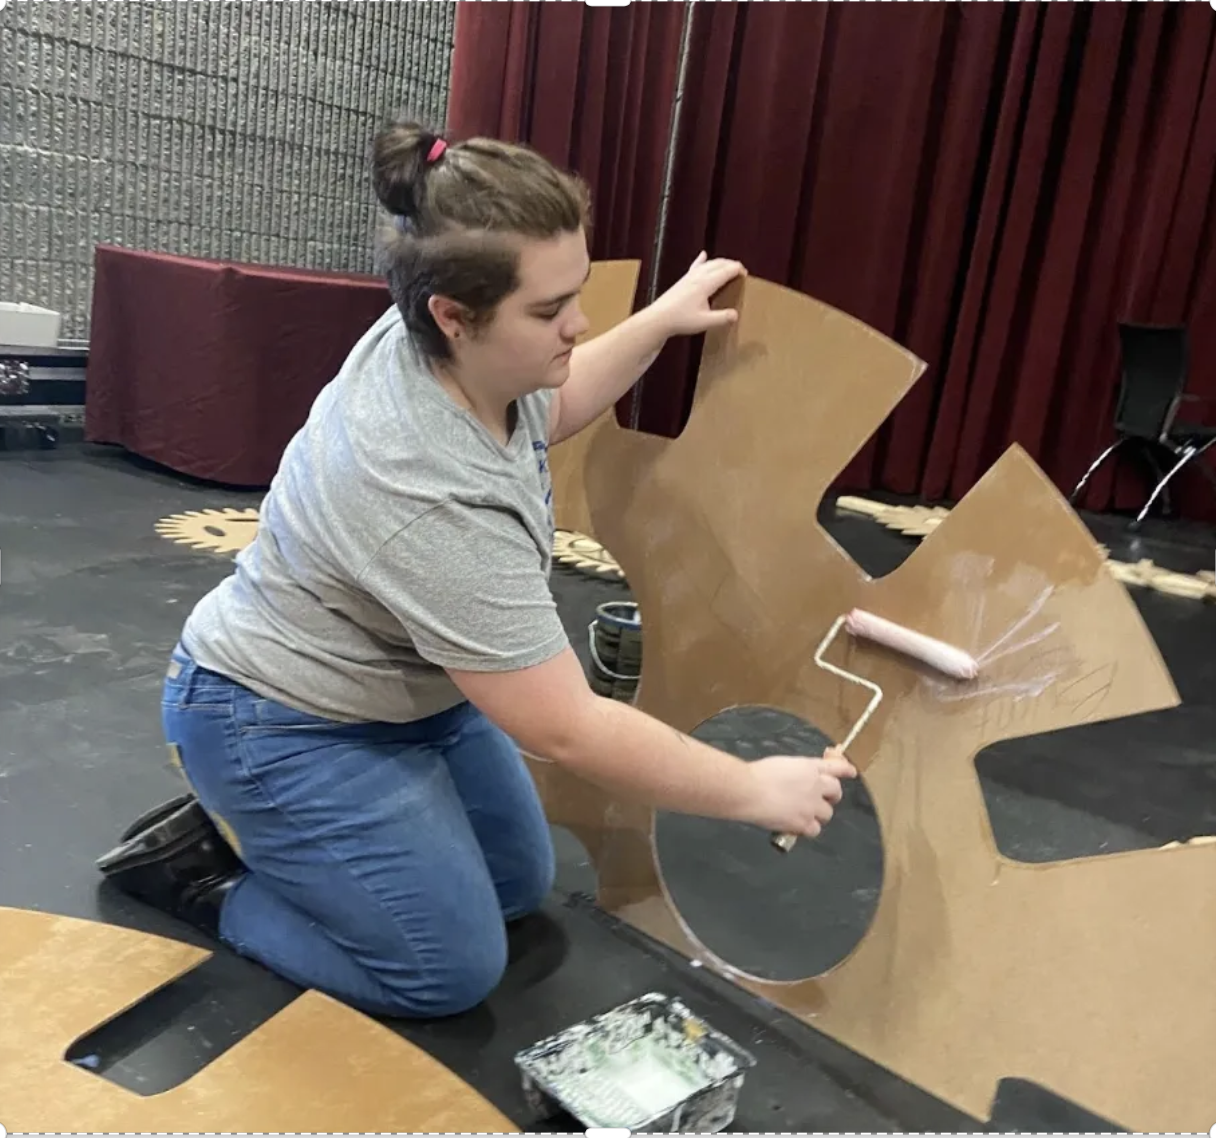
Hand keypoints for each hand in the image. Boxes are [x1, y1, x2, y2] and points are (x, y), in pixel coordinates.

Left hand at [649, 252, 745, 337]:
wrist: (658, 319)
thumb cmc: (680, 320)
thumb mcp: (704, 322)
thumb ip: (722, 318)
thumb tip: (736, 314)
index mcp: (705, 284)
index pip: (726, 271)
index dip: (737, 270)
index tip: (746, 275)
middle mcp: (698, 276)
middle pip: (718, 264)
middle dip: (731, 264)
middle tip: (741, 271)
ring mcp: (689, 277)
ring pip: (708, 263)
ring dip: (720, 262)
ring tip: (728, 265)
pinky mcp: (683, 280)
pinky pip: (695, 266)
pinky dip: (702, 260)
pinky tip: (703, 255)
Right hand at [738, 747, 857, 837]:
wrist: (749, 790)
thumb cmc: (756, 775)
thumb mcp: (781, 764)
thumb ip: (796, 772)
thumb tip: (799, 780)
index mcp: (808, 767)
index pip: (835, 767)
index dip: (845, 769)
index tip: (851, 772)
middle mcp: (815, 785)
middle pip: (836, 791)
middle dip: (831, 796)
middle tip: (821, 800)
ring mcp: (811, 805)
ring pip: (827, 814)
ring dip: (818, 814)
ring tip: (803, 814)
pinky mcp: (803, 822)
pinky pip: (814, 830)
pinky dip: (807, 829)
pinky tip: (796, 826)